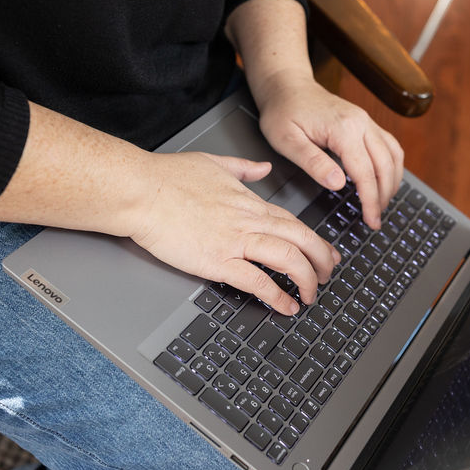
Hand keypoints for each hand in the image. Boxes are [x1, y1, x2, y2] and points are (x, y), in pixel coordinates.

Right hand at [129, 151, 339, 313]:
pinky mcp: (217, 261)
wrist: (141, 190)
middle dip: (321, 261)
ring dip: (306, 280)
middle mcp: (248, 220)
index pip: (293, 222)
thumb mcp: (214, 162)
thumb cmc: (168, 177)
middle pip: (301, 240)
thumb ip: (243, 167)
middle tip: (328, 277)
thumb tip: (262, 167)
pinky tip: (285, 306)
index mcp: (249, 201)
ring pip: (288, 259)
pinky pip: (257, 281)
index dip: (314, 241)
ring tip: (311, 296)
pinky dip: (276, 295)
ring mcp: (235, 241)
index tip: (325, 253)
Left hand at [255, 71, 404, 229]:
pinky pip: (389, 145)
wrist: (287, 86)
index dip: (371, 200)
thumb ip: (313, 163)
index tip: (371, 221)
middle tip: (375, 220)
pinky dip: (391, 166)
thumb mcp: (287, 141)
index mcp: (343, 128)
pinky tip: (383, 181)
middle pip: (386, 165)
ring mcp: (366, 120)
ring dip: (392, 182)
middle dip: (384, 196)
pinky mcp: (366, 122)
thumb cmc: (283, 112)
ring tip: (381, 204)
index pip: (365, 172)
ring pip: (394, 154)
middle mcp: (361, 122)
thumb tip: (338, 184)